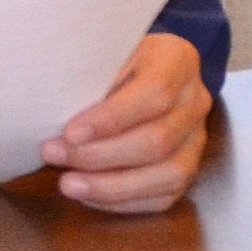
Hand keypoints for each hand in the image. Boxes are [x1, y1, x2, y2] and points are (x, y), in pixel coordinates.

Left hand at [44, 31, 211, 213]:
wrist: (150, 65)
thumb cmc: (118, 57)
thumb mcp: (106, 49)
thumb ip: (92, 75)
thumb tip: (57, 112)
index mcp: (177, 61)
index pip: (154, 93)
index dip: (112, 118)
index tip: (70, 132)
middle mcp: (195, 101)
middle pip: (158, 140)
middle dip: (100, 155)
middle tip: (54, 153)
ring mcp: (197, 138)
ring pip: (167, 175)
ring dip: (111, 186)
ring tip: (68, 184)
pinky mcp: (190, 168)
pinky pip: (164, 196)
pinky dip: (123, 201)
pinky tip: (89, 194)